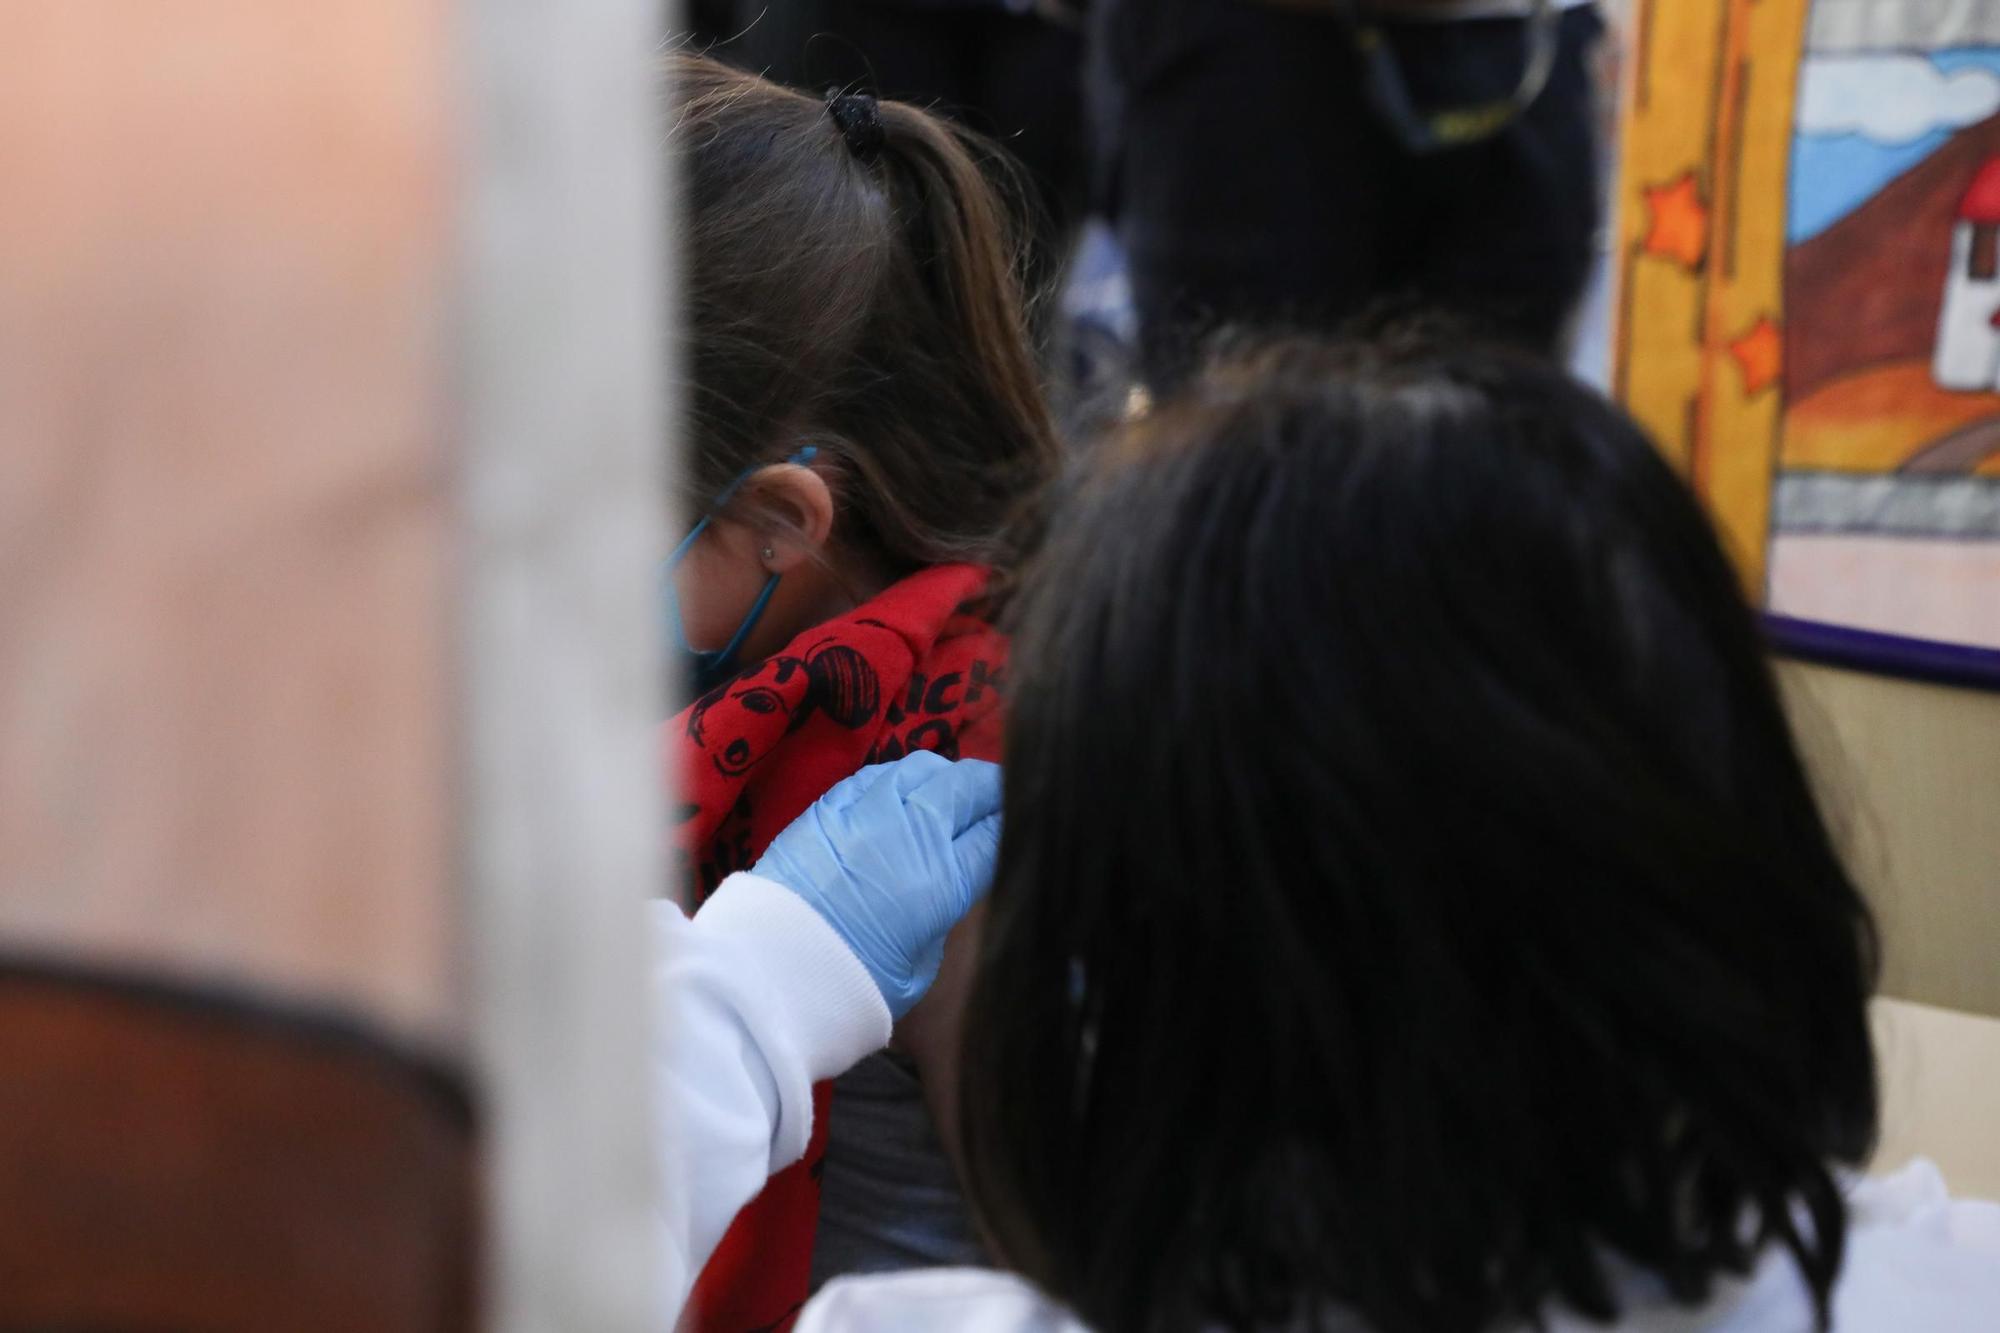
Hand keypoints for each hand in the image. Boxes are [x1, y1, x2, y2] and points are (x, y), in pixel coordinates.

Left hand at [753, 753, 1001, 1018]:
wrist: (772, 969)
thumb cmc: (855, 982)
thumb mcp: (922, 962)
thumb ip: (946, 910)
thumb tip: (954, 878)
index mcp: (944, 879)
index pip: (997, 830)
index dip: (1013, 824)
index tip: (1018, 827)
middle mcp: (912, 830)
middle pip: (968, 785)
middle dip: (987, 792)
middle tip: (990, 807)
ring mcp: (869, 808)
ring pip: (925, 768)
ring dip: (944, 780)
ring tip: (945, 799)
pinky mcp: (831, 803)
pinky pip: (880, 774)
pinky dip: (900, 781)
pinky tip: (900, 799)